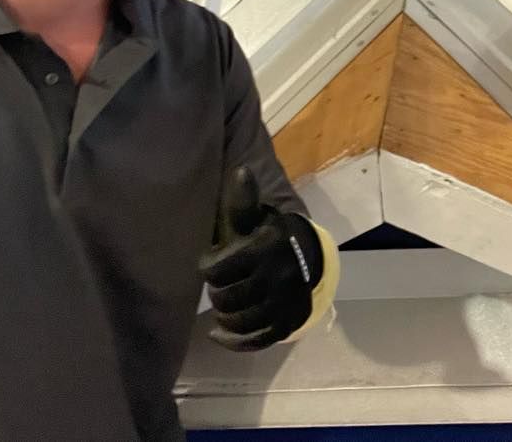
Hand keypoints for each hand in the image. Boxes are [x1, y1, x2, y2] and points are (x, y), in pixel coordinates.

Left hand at [199, 166, 323, 350]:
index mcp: (264, 247)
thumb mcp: (254, 218)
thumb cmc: (265, 237)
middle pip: (225, 297)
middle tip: (220, 285)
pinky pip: (256, 339)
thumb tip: (241, 171)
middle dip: (217, 293)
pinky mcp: (288, 321)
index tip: (212, 261)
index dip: (207, 267)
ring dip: (224, 316)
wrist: (304, 258)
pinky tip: (220, 333)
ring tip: (223, 305)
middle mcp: (278, 274)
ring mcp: (284, 301)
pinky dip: (234, 340)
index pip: (215, 268)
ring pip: (239, 320)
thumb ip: (243, 201)